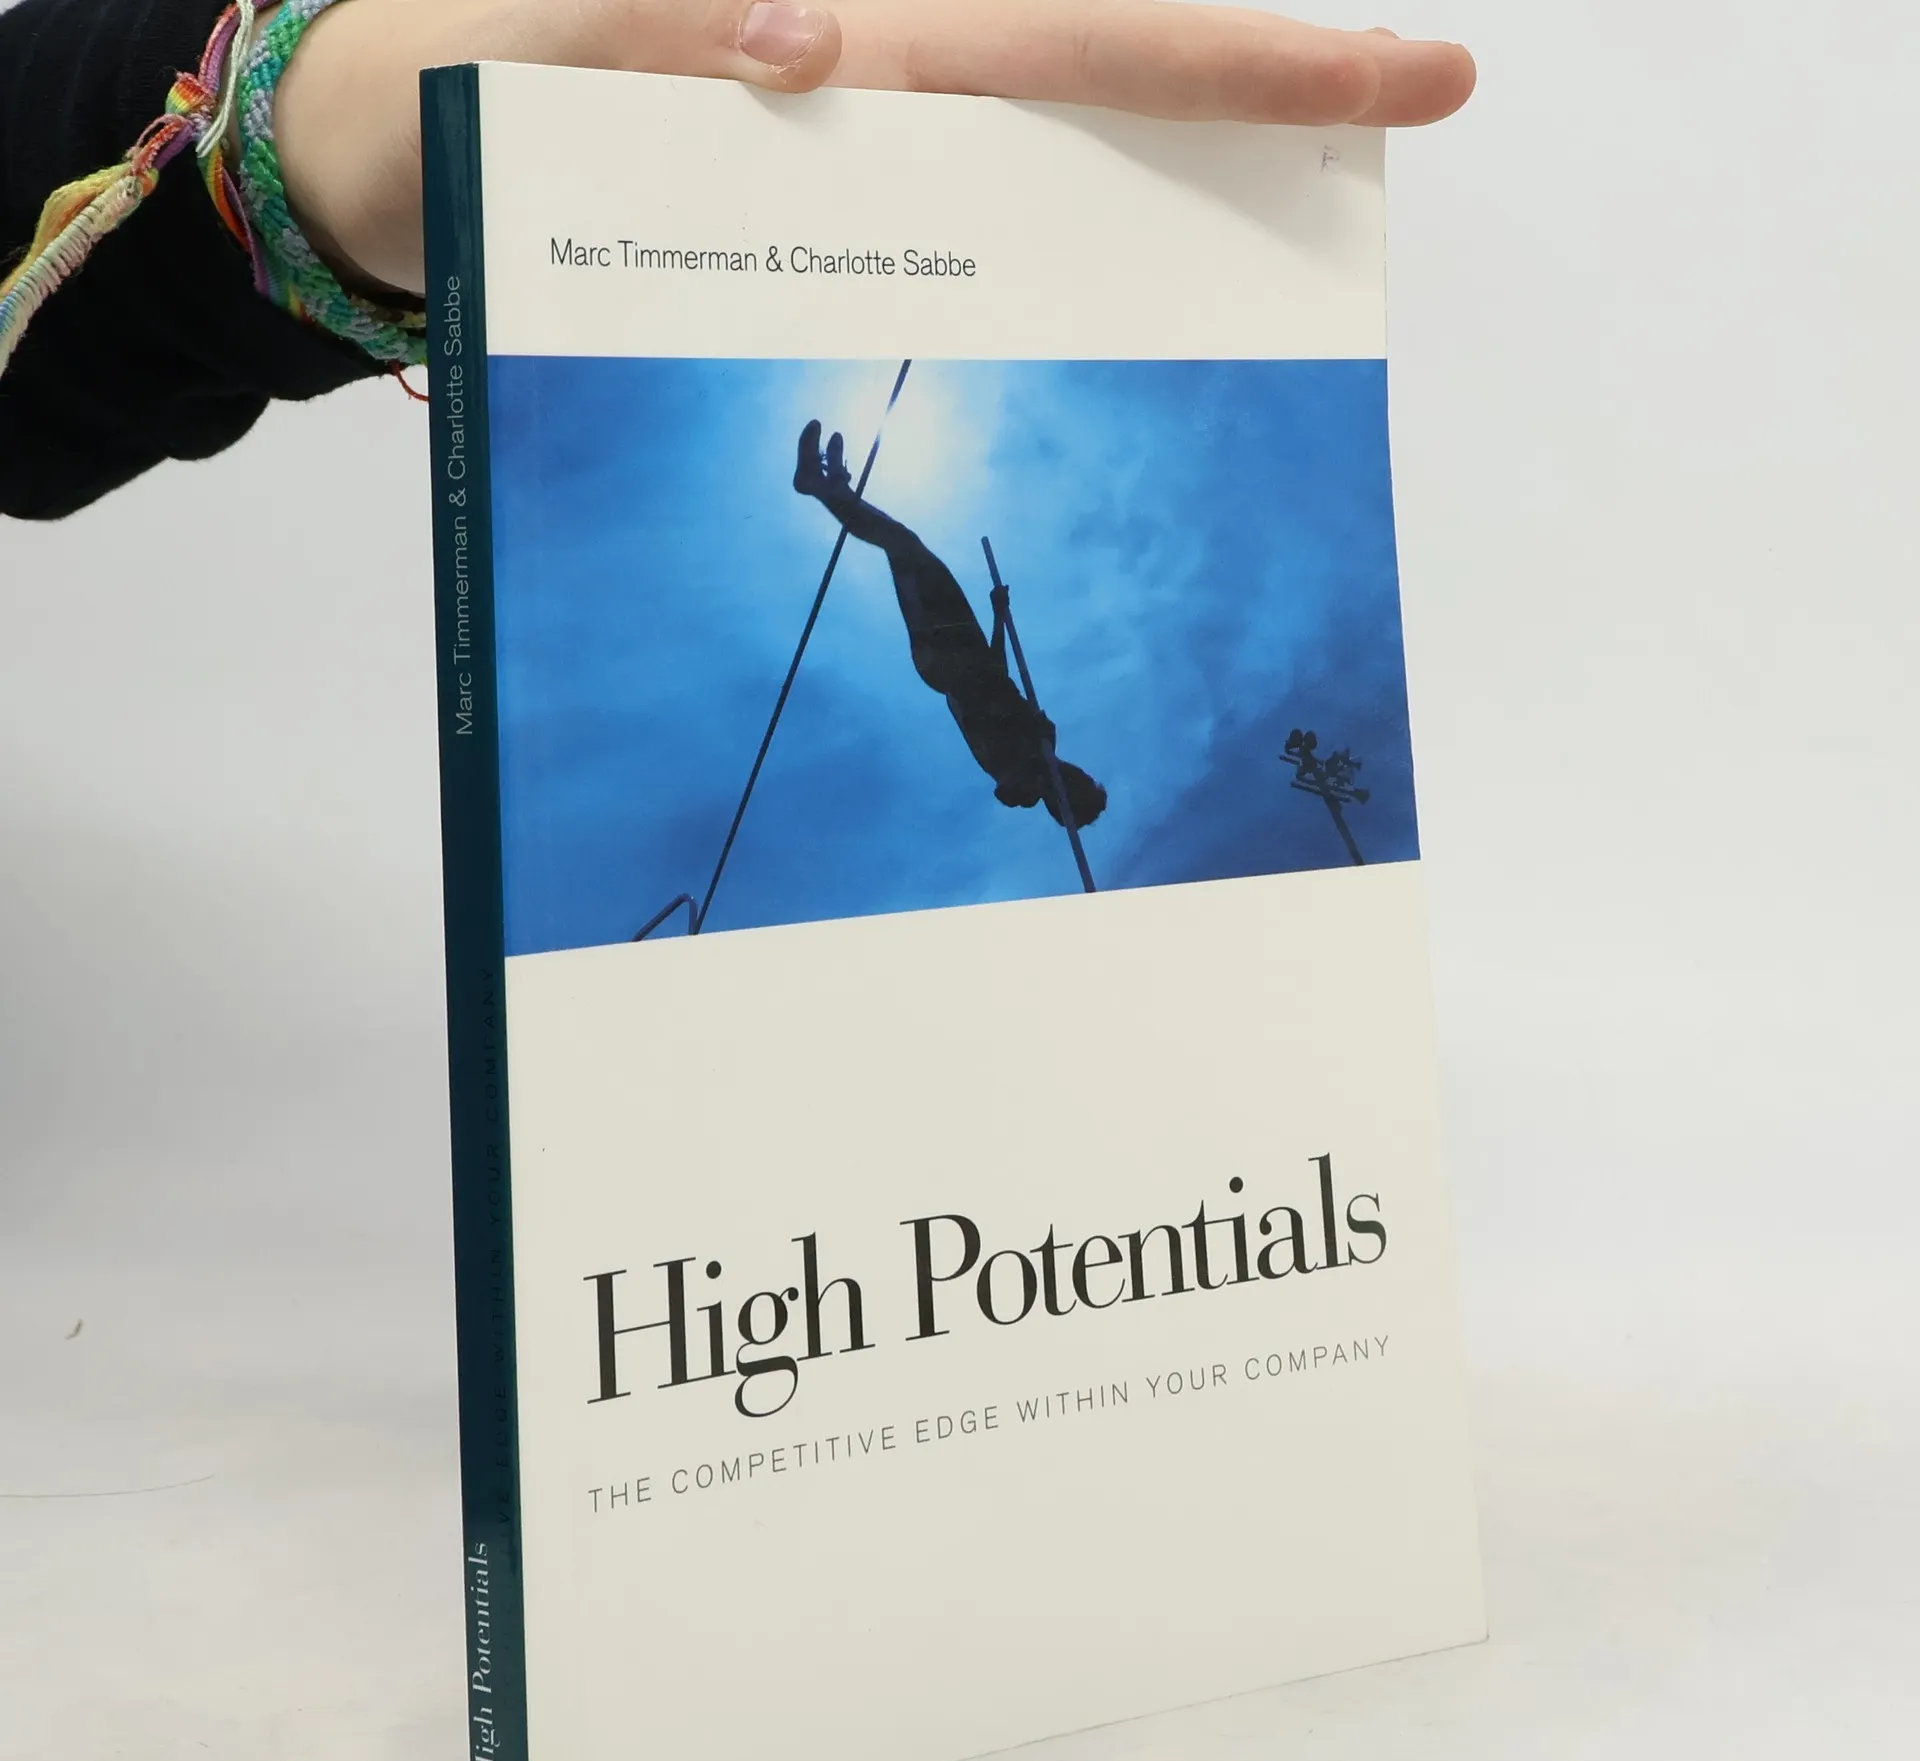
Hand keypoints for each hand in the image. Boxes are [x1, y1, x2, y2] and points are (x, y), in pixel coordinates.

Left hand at [274, 0, 1475, 298]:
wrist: (369, 168)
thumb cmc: (428, 103)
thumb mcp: (515, 54)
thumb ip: (645, 24)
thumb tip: (820, 35)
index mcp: (842, 37)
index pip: (1073, 38)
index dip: (1237, 63)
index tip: (1401, 73)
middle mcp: (868, 85)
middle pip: (1097, 83)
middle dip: (1254, 105)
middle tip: (1403, 127)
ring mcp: (848, 158)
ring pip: (1040, 170)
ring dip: (1159, 206)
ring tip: (1275, 273)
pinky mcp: (809, 223)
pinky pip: (948, 247)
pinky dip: (1031, 280)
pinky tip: (1092, 325)